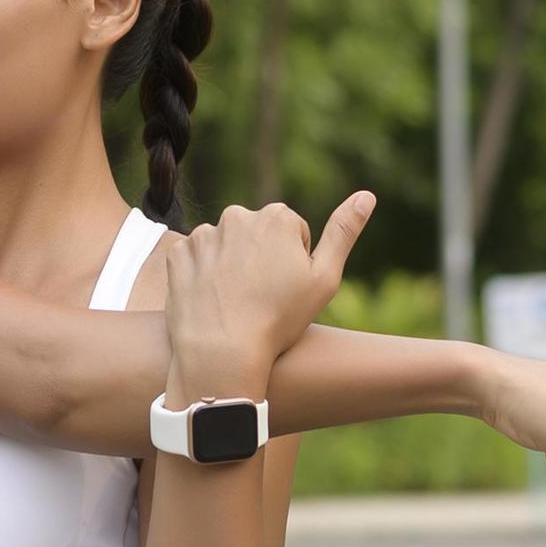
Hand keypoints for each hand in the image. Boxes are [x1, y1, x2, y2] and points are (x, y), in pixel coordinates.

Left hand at [165, 193, 376, 393]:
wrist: (222, 351)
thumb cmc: (279, 320)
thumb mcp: (324, 279)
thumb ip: (344, 232)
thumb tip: (367, 195)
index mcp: (277, 217)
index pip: (291, 233)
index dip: (293, 264)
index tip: (285, 290)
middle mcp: (238, 216)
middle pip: (256, 235)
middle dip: (260, 259)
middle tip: (261, 298)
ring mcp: (204, 234)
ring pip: (225, 247)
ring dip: (230, 266)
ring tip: (234, 302)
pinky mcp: (178, 254)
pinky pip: (195, 260)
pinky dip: (202, 276)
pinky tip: (210, 300)